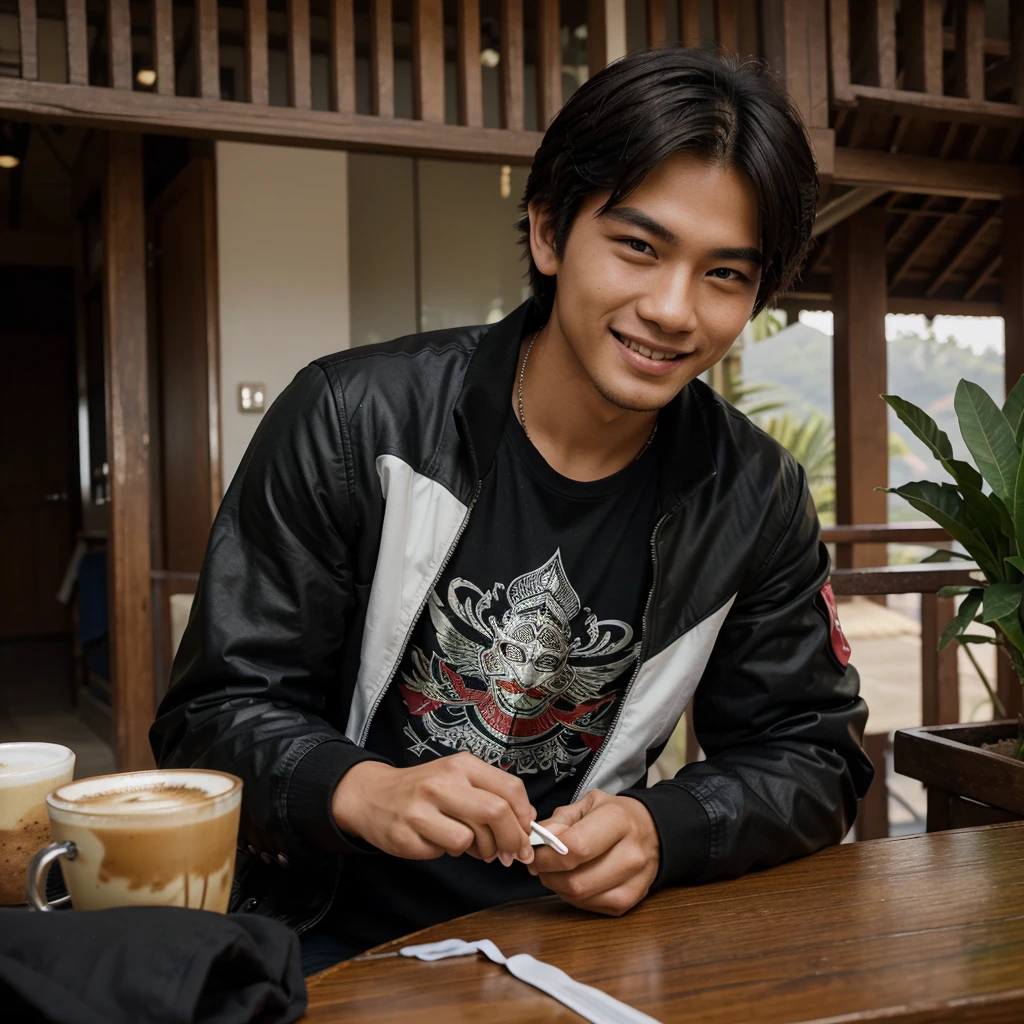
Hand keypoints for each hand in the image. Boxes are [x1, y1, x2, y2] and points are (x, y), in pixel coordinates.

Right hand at [331, 752, 535, 863]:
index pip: (510, 789)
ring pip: (470, 838)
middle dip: (511, 840)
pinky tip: (438, 840)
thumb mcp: (459, 780)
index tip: (526, 834)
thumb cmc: (425, 790)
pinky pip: (443, 851)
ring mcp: (422, 808)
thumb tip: (527, 822)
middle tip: (511, 854)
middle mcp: (442, 782)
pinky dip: (448, 852)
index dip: (524, 817)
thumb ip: (493, 795)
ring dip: (477, 850)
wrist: (373, 795)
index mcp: (462, 765)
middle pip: (496, 812)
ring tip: (468, 843)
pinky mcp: (406, 835)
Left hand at [527, 790, 659, 915]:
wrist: (654, 831)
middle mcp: (631, 854)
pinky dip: (574, 897)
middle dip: (548, 874)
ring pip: (581, 897)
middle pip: (576, 880)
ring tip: (554, 871)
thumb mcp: (589, 804)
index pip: (575, 848)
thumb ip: (560, 820)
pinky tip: (573, 880)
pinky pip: (591, 906)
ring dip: (558, 887)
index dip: (547, 855)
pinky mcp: (631, 900)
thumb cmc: (615, 815)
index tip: (534, 852)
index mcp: (618, 821)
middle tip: (539, 865)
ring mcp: (634, 881)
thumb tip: (536, 840)